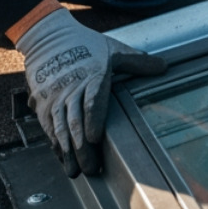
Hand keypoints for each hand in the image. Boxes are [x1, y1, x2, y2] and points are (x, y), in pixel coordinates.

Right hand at [15, 8, 165, 176]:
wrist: (47, 37)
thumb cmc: (84, 44)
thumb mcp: (113, 49)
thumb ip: (137, 62)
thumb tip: (164, 66)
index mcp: (92, 76)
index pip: (92, 99)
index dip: (93, 119)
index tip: (95, 138)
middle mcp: (72, 88)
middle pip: (74, 121)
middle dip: (81, 148)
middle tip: (90, 169)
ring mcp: (55, 97)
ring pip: (60, 127)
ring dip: (67, 151)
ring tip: (75, 171)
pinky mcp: (43, 103)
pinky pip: (49, 126)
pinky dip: (55, 143)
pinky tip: (63, 158)